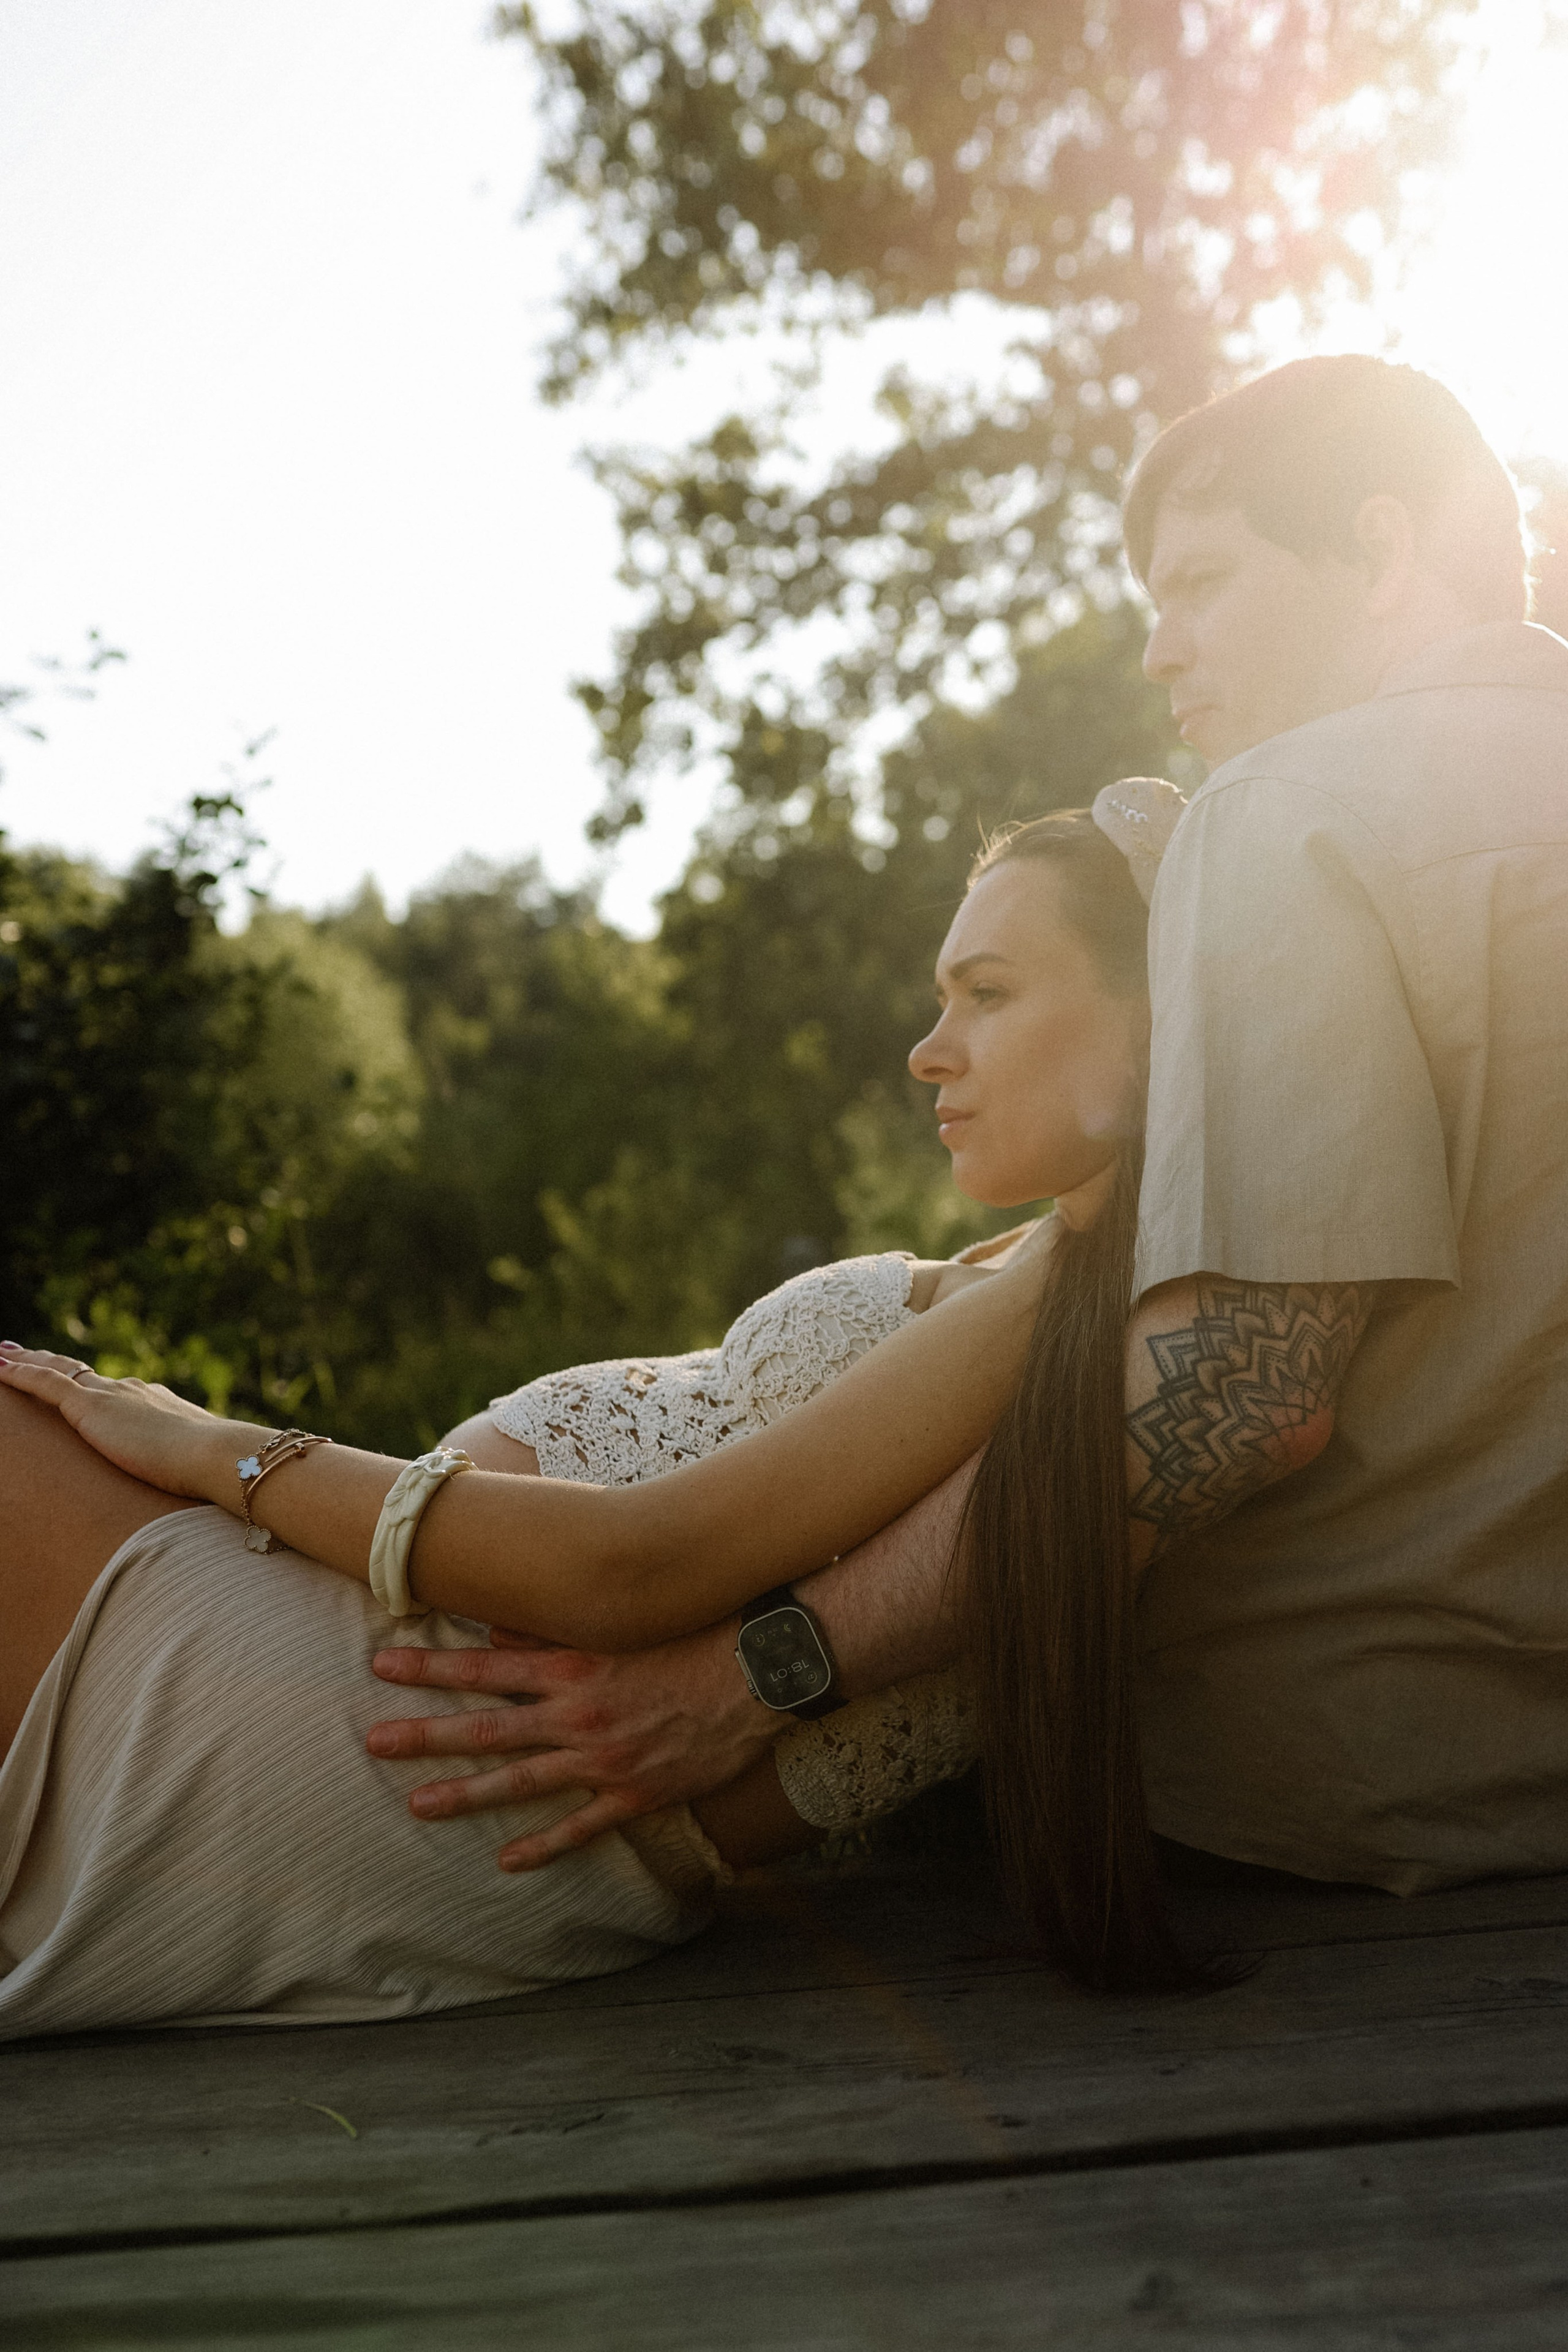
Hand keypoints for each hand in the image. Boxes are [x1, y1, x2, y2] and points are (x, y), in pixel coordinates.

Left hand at [0, 1344, 246, 1498]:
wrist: (213, 1455)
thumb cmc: (211, 1469)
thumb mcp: (191, 1465)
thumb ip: (181, 1466)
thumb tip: (186, 1483)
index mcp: (153, 1403)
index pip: (110, 1390)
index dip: (85, 1382)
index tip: (71, 1377)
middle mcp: (129, 1391)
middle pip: (78, 1372)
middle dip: (47, 1361)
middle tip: (18, 1352)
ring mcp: (110, 1395)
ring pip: (56, 1370)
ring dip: (26, 1361)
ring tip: (0, 1353)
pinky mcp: (90, 1406)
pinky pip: (45, 1383)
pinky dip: (19, 1374)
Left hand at [366, 1617, 778, 1869]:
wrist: (758, 1673)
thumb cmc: (692, 1634)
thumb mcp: (622, 1622)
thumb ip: (557, 1628)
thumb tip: (498, 1627)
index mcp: (573, 1667)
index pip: (483, 1666)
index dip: (430, 1668)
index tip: (382, 1664)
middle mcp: (578, 1715)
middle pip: (487, 1728)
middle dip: (426, 1735)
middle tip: (373, 1741)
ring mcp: (604, 1760)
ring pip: (522, 1782)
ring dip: (466, 1795)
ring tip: (417, 1807)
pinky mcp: (635, 1793)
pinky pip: (581, 1827)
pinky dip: (544, 1846)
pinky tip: (508, 1862)